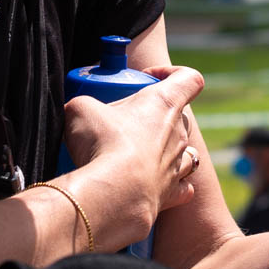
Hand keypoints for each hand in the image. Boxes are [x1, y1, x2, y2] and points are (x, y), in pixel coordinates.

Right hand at [59, 67, 206, 242]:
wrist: (113, 194)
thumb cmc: (102, 144)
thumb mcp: (80, 109)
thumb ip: (84, 104)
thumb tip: (79, 113)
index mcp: (164, 104)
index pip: (188, 79)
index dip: (171, 74)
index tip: (146, 79)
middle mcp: (179, 133)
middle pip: (180, 117)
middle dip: (157, 117)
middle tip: (127, 124)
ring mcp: (178, 165)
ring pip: (186, 152)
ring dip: (167, 152)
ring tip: (140, 156)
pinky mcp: (173, 194)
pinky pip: (182, 187)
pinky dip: (170, 184)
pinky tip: (152, 184)